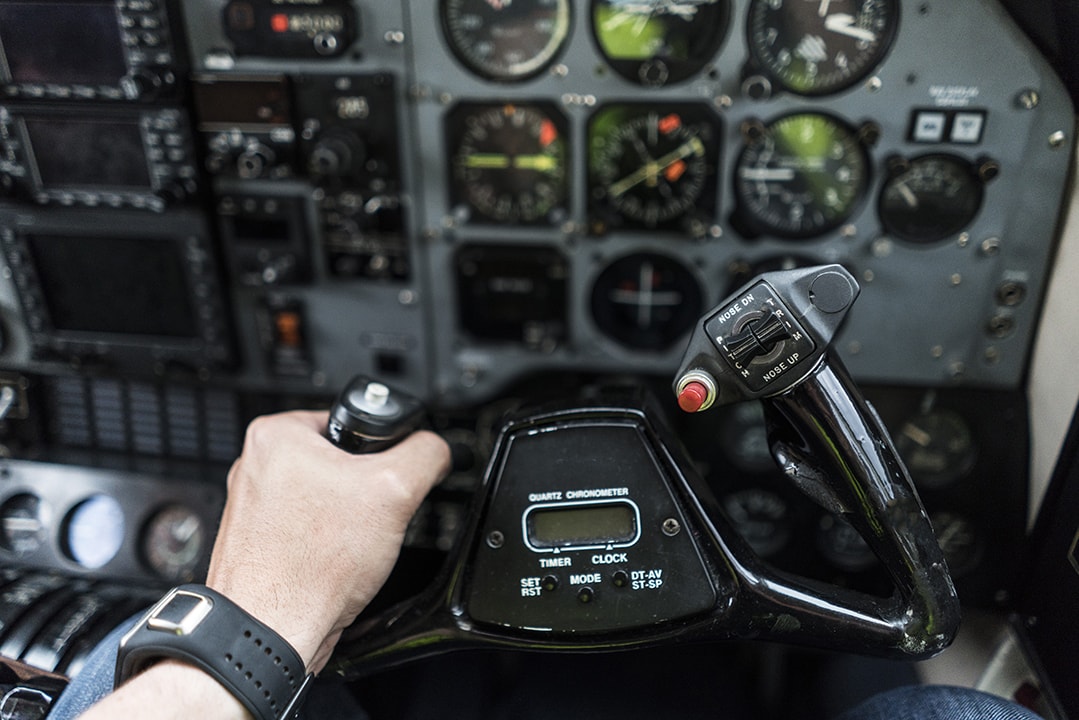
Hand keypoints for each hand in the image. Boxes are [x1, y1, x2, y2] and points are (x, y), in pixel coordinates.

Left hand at [205, 410, 450, 672]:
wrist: (272, 631)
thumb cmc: (310, 567)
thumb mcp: (395, 489)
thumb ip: (425, 453)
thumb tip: (435, 448)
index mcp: (275, 433)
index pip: (352, 421)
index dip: (382, 451)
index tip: (386, 480)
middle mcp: (254, 465)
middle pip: (341, 462)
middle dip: (365, 491)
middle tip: (370, 518)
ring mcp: (252, 507)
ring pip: (328, 500)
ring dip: (347, 522)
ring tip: (349, 545)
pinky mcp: (258, 542)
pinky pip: (310, 531)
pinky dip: (327, 546)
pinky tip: (333, 564)